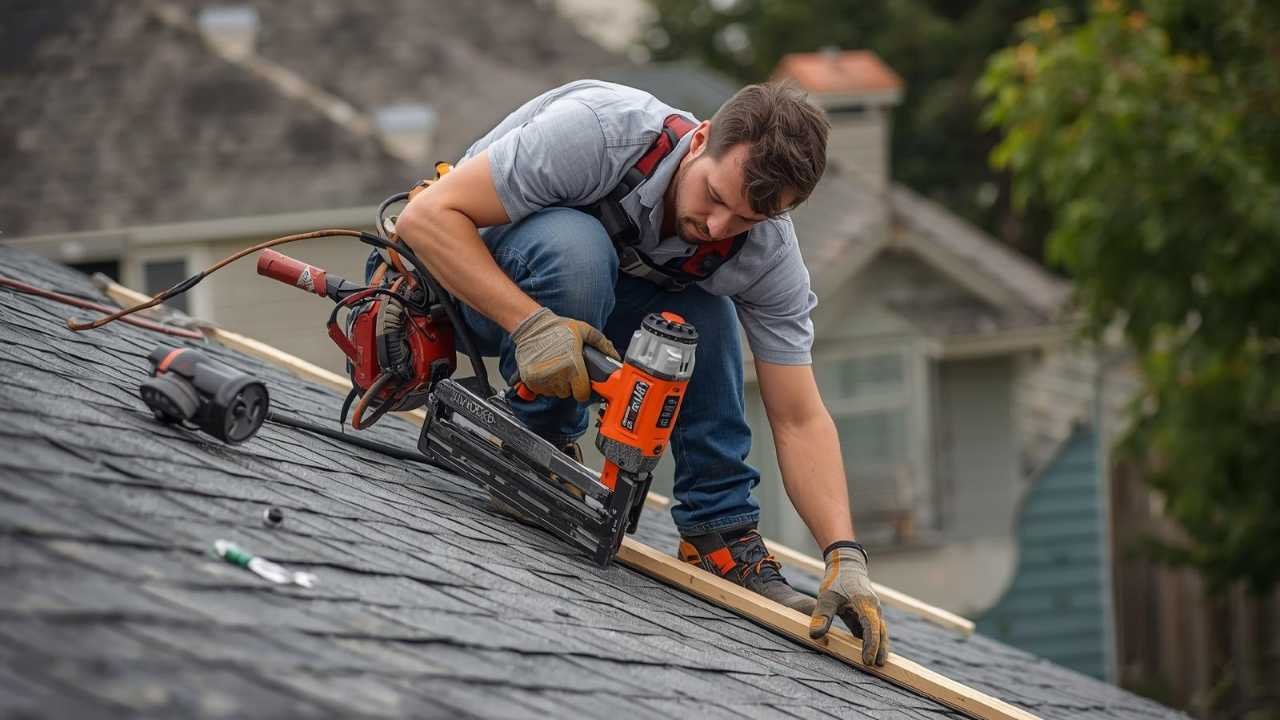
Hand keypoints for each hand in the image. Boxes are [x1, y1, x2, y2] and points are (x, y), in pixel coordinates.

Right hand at [511, 307, 618, 401]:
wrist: (531, 326)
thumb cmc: (557, 328)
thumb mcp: (583, 330)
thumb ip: (601, 343)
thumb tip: (614, 356)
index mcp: (572, 365)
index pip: (582, 394)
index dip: (584, 390)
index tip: (582, 384)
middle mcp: (557, 375)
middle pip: (568, 393)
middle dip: (570, 385)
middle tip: (567, 370)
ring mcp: (542, 379)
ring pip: (554, 393)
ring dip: (557, 385)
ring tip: (556, 369)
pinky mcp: (530, 380)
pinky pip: (541, 390)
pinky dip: (544, 384)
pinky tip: (546, 370)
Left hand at [808, 541, 888, 665]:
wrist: (846, 565)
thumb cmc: (836, 580)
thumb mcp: (826, 596)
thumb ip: (821, 616)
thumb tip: (815, 635)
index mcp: (865, 604)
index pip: (872, 627)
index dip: (871, 644)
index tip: (868, 660)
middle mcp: (874, 608)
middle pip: (881, 632)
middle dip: (880, 649)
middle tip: (877, 667)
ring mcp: (873, 611)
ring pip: (879, 631)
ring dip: (878, 647)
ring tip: (875, 665)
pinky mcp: (868, 613)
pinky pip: (873, 629)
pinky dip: (872, 641)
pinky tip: (867, 654)